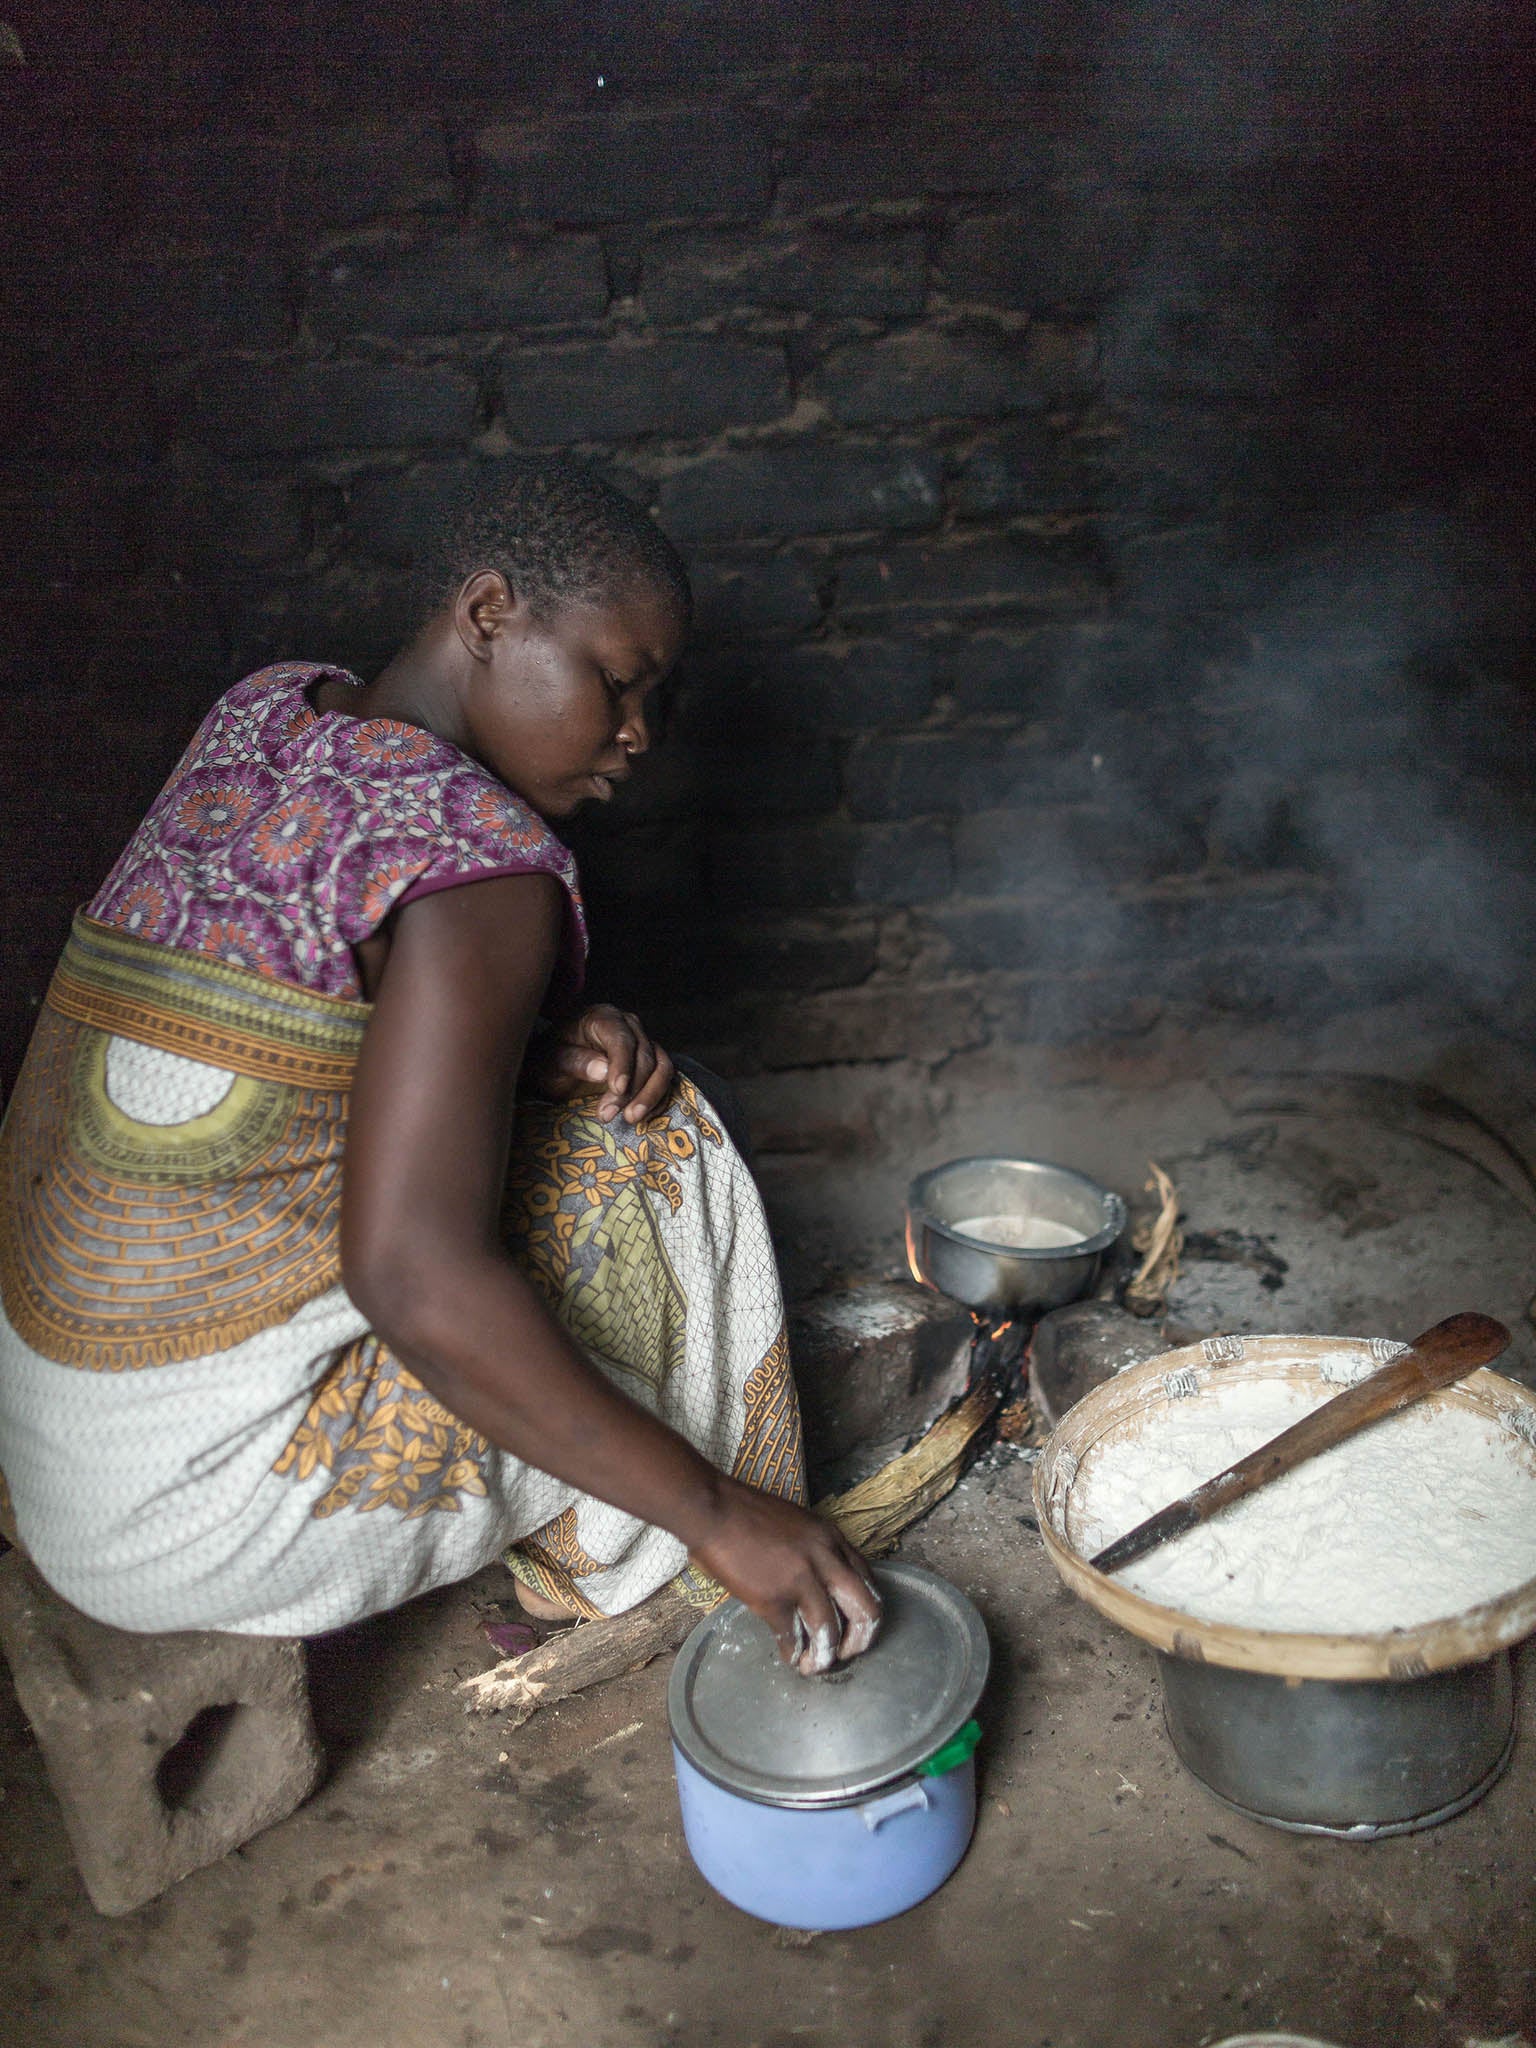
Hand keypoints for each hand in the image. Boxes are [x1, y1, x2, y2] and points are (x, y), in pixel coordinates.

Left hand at [523, 1005, 674, 1124]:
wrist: (556, 1064)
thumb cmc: (552, 1059)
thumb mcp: (552, 1061)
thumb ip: (575, 1061)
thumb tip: (604, 1070)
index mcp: (602, 1018)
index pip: (621, 1039)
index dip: (623, 1065)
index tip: (617, 1089)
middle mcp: (628, 1026)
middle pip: (644, 1056)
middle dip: (631, 1089)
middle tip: (608, 1114)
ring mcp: (643, 1043)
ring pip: (662, 1067)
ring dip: (650, 1096)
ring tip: (630, 1119)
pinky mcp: (650, 1062)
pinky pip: (664, 1080)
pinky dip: (658, 1099)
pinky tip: (642, 1117)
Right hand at [687, 1478, 883, 1676]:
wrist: (713, 1510)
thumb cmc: (747, 1514)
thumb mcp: (798, 1524)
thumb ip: (817, 1551)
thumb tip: (823, 1587)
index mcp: (832, 1539)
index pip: (868, 1582)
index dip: (866, 1612)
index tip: (855, 1628)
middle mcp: (825, 1559)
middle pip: (865, 1610)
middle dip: (860, 1640)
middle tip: (845, 1655)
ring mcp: (800, 1580)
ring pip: (829, 1631)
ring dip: (823, 1657)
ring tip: (813, 1666)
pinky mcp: (773, 1598)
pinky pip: (791, 1637)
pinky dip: (792, 1654)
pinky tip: (788, 1658)